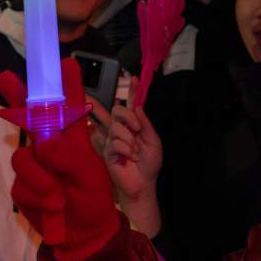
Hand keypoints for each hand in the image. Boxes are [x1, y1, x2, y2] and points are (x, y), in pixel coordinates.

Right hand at [0, 59, 119, 260]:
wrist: (83, 236)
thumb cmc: (93, 200)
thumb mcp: (90, 176)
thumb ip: (69, 158)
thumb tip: (44, 143)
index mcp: (72, 137)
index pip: (66, 105)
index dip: (62, 84)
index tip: (62, 62)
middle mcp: (50, 145)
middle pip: (28, 116)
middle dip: (15, 96)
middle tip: (6, 78)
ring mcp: (34, 165)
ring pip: (22, 156)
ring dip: (41, 177)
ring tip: (57, 195)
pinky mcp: (22, 186)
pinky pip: (22, 183)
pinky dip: (38, 195)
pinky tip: (52, 205)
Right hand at [103, 79, 161, 201]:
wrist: (144, 183)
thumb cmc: (149, 164)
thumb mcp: (153, 141)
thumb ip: (145, 124)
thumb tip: (137, 107)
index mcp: (133, 126)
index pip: (131, 105)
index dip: (132, 91)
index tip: (133, 77)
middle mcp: (121, 130)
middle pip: (117, 110)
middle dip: (127, 116)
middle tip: (137, 128)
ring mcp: (112, 140)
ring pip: (117, 127)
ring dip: (130, 140)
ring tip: (135, 152)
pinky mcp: (107, 151)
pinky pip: (115, 143)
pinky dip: (127, 150)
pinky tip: (130, 158)